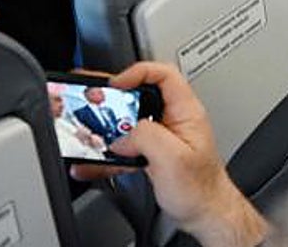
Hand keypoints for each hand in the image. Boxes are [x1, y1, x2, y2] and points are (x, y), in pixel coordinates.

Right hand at [71, 62, 267, 246]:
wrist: (204, 214)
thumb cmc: (201, 188)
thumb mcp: (174, 159)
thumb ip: (148, 137)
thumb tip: (125, 134)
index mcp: (185, 112)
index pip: (164, 75)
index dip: (138, 72)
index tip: (116, 84)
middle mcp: (173, 120)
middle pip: (140, 95)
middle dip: (113, 99)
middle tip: (91, 102)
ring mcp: (161, 136)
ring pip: (127, 123)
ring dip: (104, 129)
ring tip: (84, 132)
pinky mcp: (150, 154)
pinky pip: (123, 147)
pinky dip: (105, 155)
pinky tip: (89, 163)